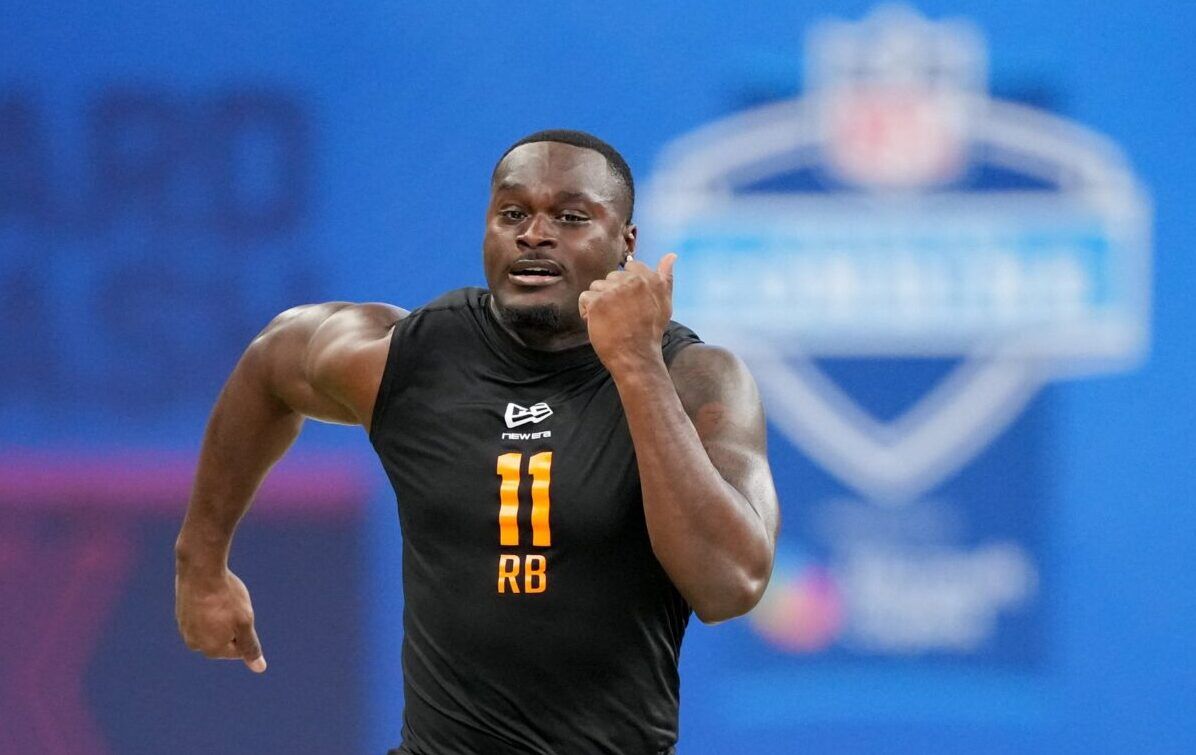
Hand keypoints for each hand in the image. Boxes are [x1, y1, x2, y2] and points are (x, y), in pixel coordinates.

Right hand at [175, 566, 266, 672]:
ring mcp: (185, 629)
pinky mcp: (181, 614)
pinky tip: (210, 594)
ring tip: (220, 599)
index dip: (245, 628)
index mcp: (212, 650)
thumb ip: (250, 647)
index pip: (239, 649)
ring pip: (213, 626)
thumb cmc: (226, 598)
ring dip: (220, 616)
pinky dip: (209, 607)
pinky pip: (202, 615)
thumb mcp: (245, 623)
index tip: (239, 612)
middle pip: (225, 639)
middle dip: (232, 624)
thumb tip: (259, 668)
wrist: (200, 570)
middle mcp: (195, 644)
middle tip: (230, 605)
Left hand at [579, 254, 676, 373]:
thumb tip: (671, 256)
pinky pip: (585, 299)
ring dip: (599, 302)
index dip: (626, 284)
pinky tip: (598, 324)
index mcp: (649, 278)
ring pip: (596, 287)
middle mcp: (632, 281)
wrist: (636, 356)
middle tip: (620, 314)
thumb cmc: (650, 332)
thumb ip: (665, 277)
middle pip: (611, 277)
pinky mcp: (597, 302)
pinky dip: (587, 312)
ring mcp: (613, 290)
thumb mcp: (664, 303)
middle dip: (612, 293)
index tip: (629, 301)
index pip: (630, 266)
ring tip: (610, 320)